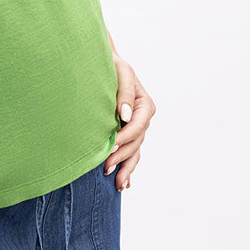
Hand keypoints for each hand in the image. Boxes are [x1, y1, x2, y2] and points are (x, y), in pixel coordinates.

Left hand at [106, 53, 155, 190]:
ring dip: (126, 167)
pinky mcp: (127, 134)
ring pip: (134, 151)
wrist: (104, 66)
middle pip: (136, 142)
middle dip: (122, 155)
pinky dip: (127, 167)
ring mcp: (136, 128)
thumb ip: (125, 93)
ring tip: (118, 183)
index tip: (112, 144)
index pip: (138, 125)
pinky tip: (123, 183)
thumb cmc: (112, 66)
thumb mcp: (121, 72)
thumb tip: (125, 115)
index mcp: (145, 104)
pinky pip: (130, 153)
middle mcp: (143, 119)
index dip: (126, 136)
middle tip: (106, 167)